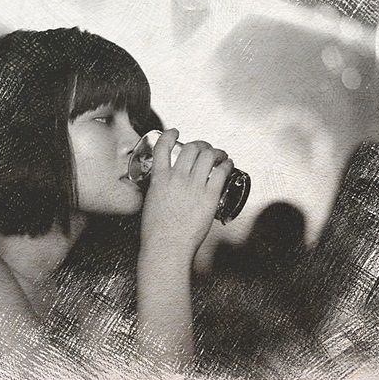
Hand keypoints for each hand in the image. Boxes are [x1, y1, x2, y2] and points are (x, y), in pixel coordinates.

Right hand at [140, 129, 233, 264]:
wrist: (166, 247)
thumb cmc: (157, 232)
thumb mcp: (151, 202)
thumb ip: (158, 188)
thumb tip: (165, 184)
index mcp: (159, 179)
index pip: (163, 146)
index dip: (170, 135)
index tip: (175, 132)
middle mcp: (177, 178)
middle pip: (191, 148)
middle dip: (200, 144)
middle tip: (204, 148)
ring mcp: (194, 186)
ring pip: (208, 155)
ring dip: (216, 151)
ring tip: (220, 155)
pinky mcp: (209, 196)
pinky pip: (221, 172)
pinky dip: (227, 164)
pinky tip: (228, 164)